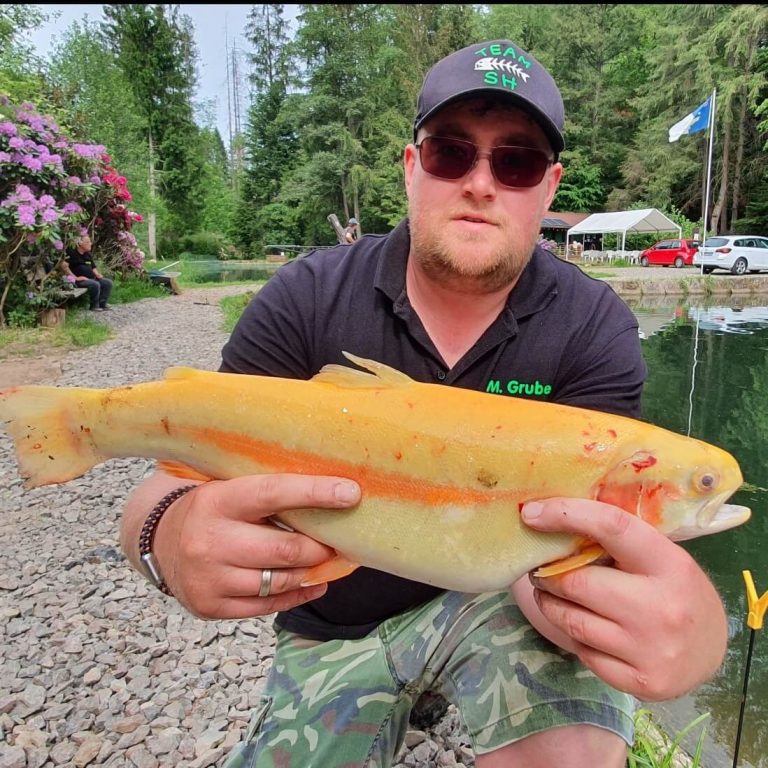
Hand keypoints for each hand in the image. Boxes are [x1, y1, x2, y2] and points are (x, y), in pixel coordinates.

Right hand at [152, 474, 360, 619]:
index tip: (351, 492)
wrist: (159, 541)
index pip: (274, 493)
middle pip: (285, 550)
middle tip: (341, 541)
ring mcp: (209, 577)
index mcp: (218, 500)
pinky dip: (298, 595)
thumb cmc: (213, 509)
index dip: (316, 492)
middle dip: (322, 547)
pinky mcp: (211, 606)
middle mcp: (210, 540)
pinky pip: (268, 606)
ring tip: (330, 561)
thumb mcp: (231, 488)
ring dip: (312, 572)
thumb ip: (270, 491)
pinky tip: (315, 583)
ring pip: (280, 581)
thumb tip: (333, 490)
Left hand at [519, 498, 727, 700]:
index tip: (531, 512)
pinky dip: (573, 636)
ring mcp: (651, 649)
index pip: (611, 528)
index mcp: (670, 564)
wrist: (714, 649)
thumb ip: (618, 539)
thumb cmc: (675, 588)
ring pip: (572, 620)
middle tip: (539, 569)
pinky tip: (579, 626)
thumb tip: (555, 512)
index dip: (565, 514)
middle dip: (548, 574)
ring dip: (549, 604)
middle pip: (578, 582)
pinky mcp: (640, 681)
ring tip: (547, 593)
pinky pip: (583, 652)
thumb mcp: (661, 556)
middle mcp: (662, 607)